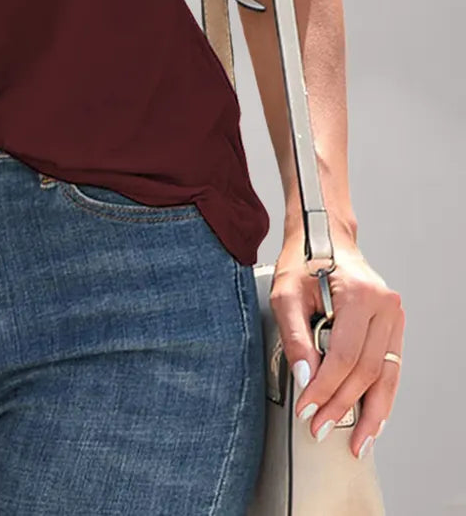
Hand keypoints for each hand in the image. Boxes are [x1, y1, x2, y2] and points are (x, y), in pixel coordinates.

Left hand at [270, 230, 403, 459]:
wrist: (325, 238)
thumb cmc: (303, 262)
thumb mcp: (286, 293)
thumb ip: (295, 336)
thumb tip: (304, 379)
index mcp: (359, 294)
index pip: (344, 356)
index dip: (325, 388)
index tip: (306, 409)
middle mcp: (385, 305)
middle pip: (366, 370)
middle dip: (342, 405)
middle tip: (320, 427)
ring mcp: (394, 315)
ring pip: (386, 375)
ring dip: (371, 413)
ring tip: (358, 442)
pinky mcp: (393, 325)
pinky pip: (390, 367)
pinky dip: (381, 396)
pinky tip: (373, 418)